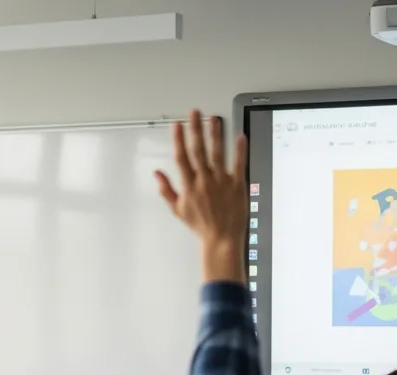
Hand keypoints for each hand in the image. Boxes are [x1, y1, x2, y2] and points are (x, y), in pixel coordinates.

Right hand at [155, 110, 248, 283]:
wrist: (221, 238)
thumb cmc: (200, 225)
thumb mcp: (177, 209)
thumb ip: (166, 190)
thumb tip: (156, 174)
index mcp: (189, 186)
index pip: (181, 157)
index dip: (178, 140)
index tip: (177, 125)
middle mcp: (204, 181)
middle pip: (198, 150)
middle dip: (196, 129)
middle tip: (195, 113)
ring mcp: (221, 181)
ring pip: (217, 153)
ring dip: (215, 134)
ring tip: (214, 119)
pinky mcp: (237, 184)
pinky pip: (239, 164)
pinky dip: (240, 150)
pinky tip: (239, 136)